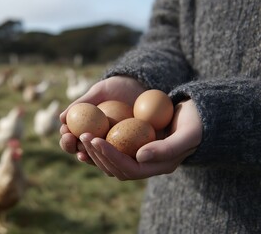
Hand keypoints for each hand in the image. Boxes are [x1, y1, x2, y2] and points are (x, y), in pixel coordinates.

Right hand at [59, 76, 146, 163]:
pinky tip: (105, 154)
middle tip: (71, 140)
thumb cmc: (119, 88)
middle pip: (80, 150)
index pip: (72, 138)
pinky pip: (118, 159)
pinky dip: (110, 157)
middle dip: (72, 147)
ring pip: (96, 158)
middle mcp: (97, 140)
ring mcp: (113, 147)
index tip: (66, 132)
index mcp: (87, 128)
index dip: (66, 138)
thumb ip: (82, 103)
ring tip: (84, 149)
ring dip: (88, 155)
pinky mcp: (129, 152)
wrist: (143, 86)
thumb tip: (61, 118)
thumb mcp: (100, 92)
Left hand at [77, 99, 201, 179]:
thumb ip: (167, 148)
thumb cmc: (198, 123)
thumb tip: (139, 157)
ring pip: (112, 160)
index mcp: (159, 166)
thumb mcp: (188, 134)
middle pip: (116, 167)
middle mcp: (148, 164)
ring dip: (96, 150)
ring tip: (82, 136)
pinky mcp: (136, 144)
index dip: (111, 156)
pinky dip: (100, 143)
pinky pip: (114, 147)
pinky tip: (89, 133)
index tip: (96, 140)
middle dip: (98, 154)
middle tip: (84, 137)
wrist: (201, 115)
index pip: (129, 168)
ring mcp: (141, 155)